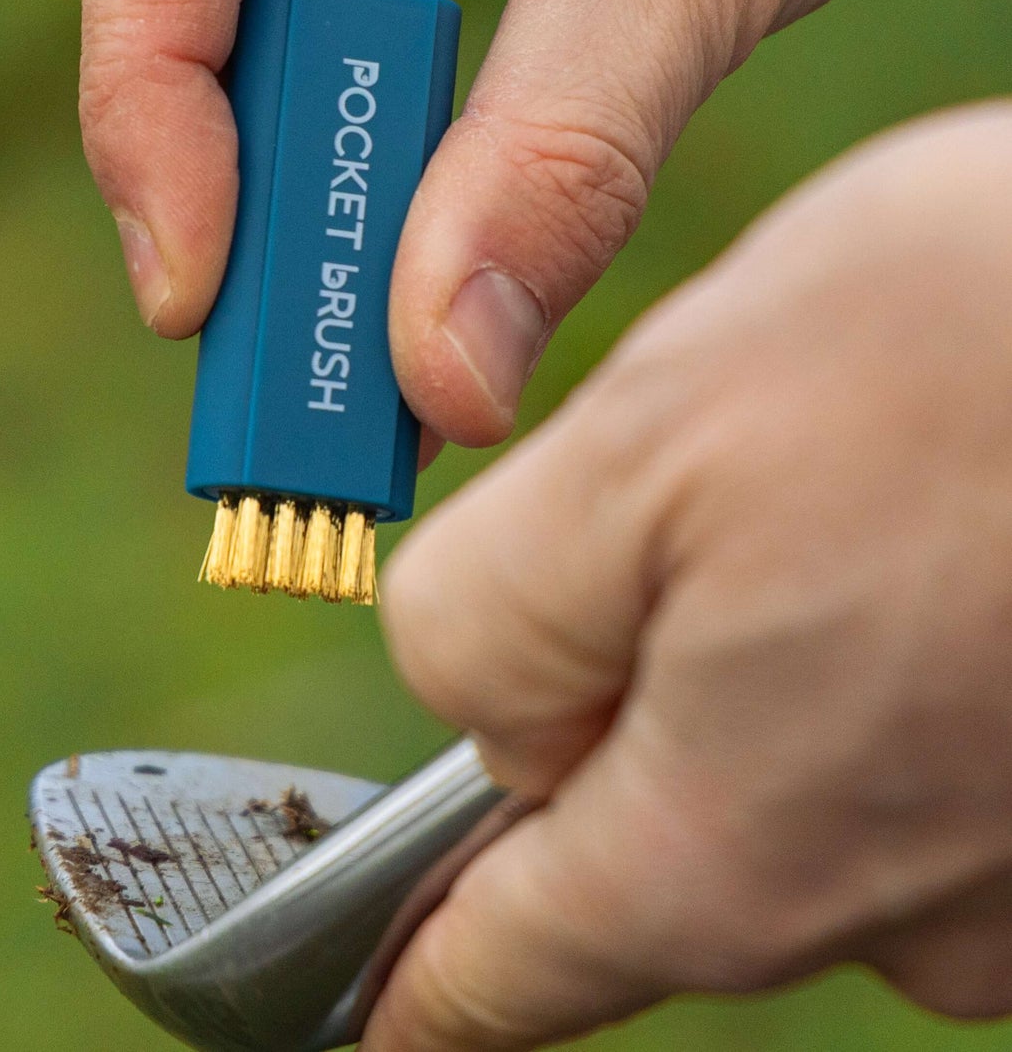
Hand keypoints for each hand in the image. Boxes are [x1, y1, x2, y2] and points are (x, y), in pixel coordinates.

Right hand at [78, 0, 962, 446]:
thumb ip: (563, 156)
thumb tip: (445, 387)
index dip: (155, 101)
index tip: (190, 294)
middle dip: (233, 175)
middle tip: (280, 366)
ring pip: (231, 6)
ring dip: (287, 175)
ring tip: (339, 323)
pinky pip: (299, 6)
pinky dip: (336, 133)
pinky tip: (379, 229)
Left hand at [367, 104, 1011, 1048]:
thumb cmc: (971, 343)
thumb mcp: (644, 441)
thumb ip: (499, 618)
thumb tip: (490, 724)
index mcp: (730, 840)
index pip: (513, 968)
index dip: (424, 978)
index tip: (375, 1011)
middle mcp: (895, 911)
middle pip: (658, 851)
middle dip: (624, 706)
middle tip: (693, 515)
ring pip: (804, 791)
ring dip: (784, 658)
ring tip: (859, 495)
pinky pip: (933, 756)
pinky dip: (897, 654)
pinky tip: (947, 532)